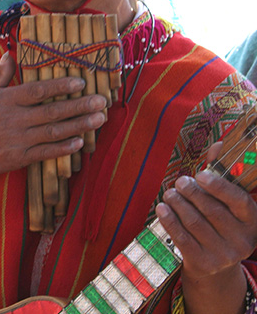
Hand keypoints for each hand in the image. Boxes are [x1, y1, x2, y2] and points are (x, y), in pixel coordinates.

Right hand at [0, 51, 107, 182]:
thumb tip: (10, 55)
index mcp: (6, 100)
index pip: (38, 91)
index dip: (61, 86)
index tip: (81, 82)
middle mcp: (15, 119)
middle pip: (53, 111)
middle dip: (80, 105)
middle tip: (102, 101)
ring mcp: (17, 140)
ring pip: (54, 131)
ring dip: (79, 125)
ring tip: (99, 119)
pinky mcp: (17, 158)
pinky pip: (45, 152)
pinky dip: (63, 148)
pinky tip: (79, 143)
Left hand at [156, 143, 256, 313]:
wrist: (213, 266)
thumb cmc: (217, 223)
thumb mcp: (224, 202)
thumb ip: (221, 174)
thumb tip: (219, 144)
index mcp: (251, 221)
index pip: (238, 201)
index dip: (218, 186)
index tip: (199, 174)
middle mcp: (242, 240)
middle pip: (212, 211)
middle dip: (192, 193)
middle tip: (179, 182)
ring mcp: (224, 255)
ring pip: (195, 223)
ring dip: (178, 204)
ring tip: (169, 193)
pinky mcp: (204, 263)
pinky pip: (183, 238)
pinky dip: (170, 221)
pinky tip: (162, 208)